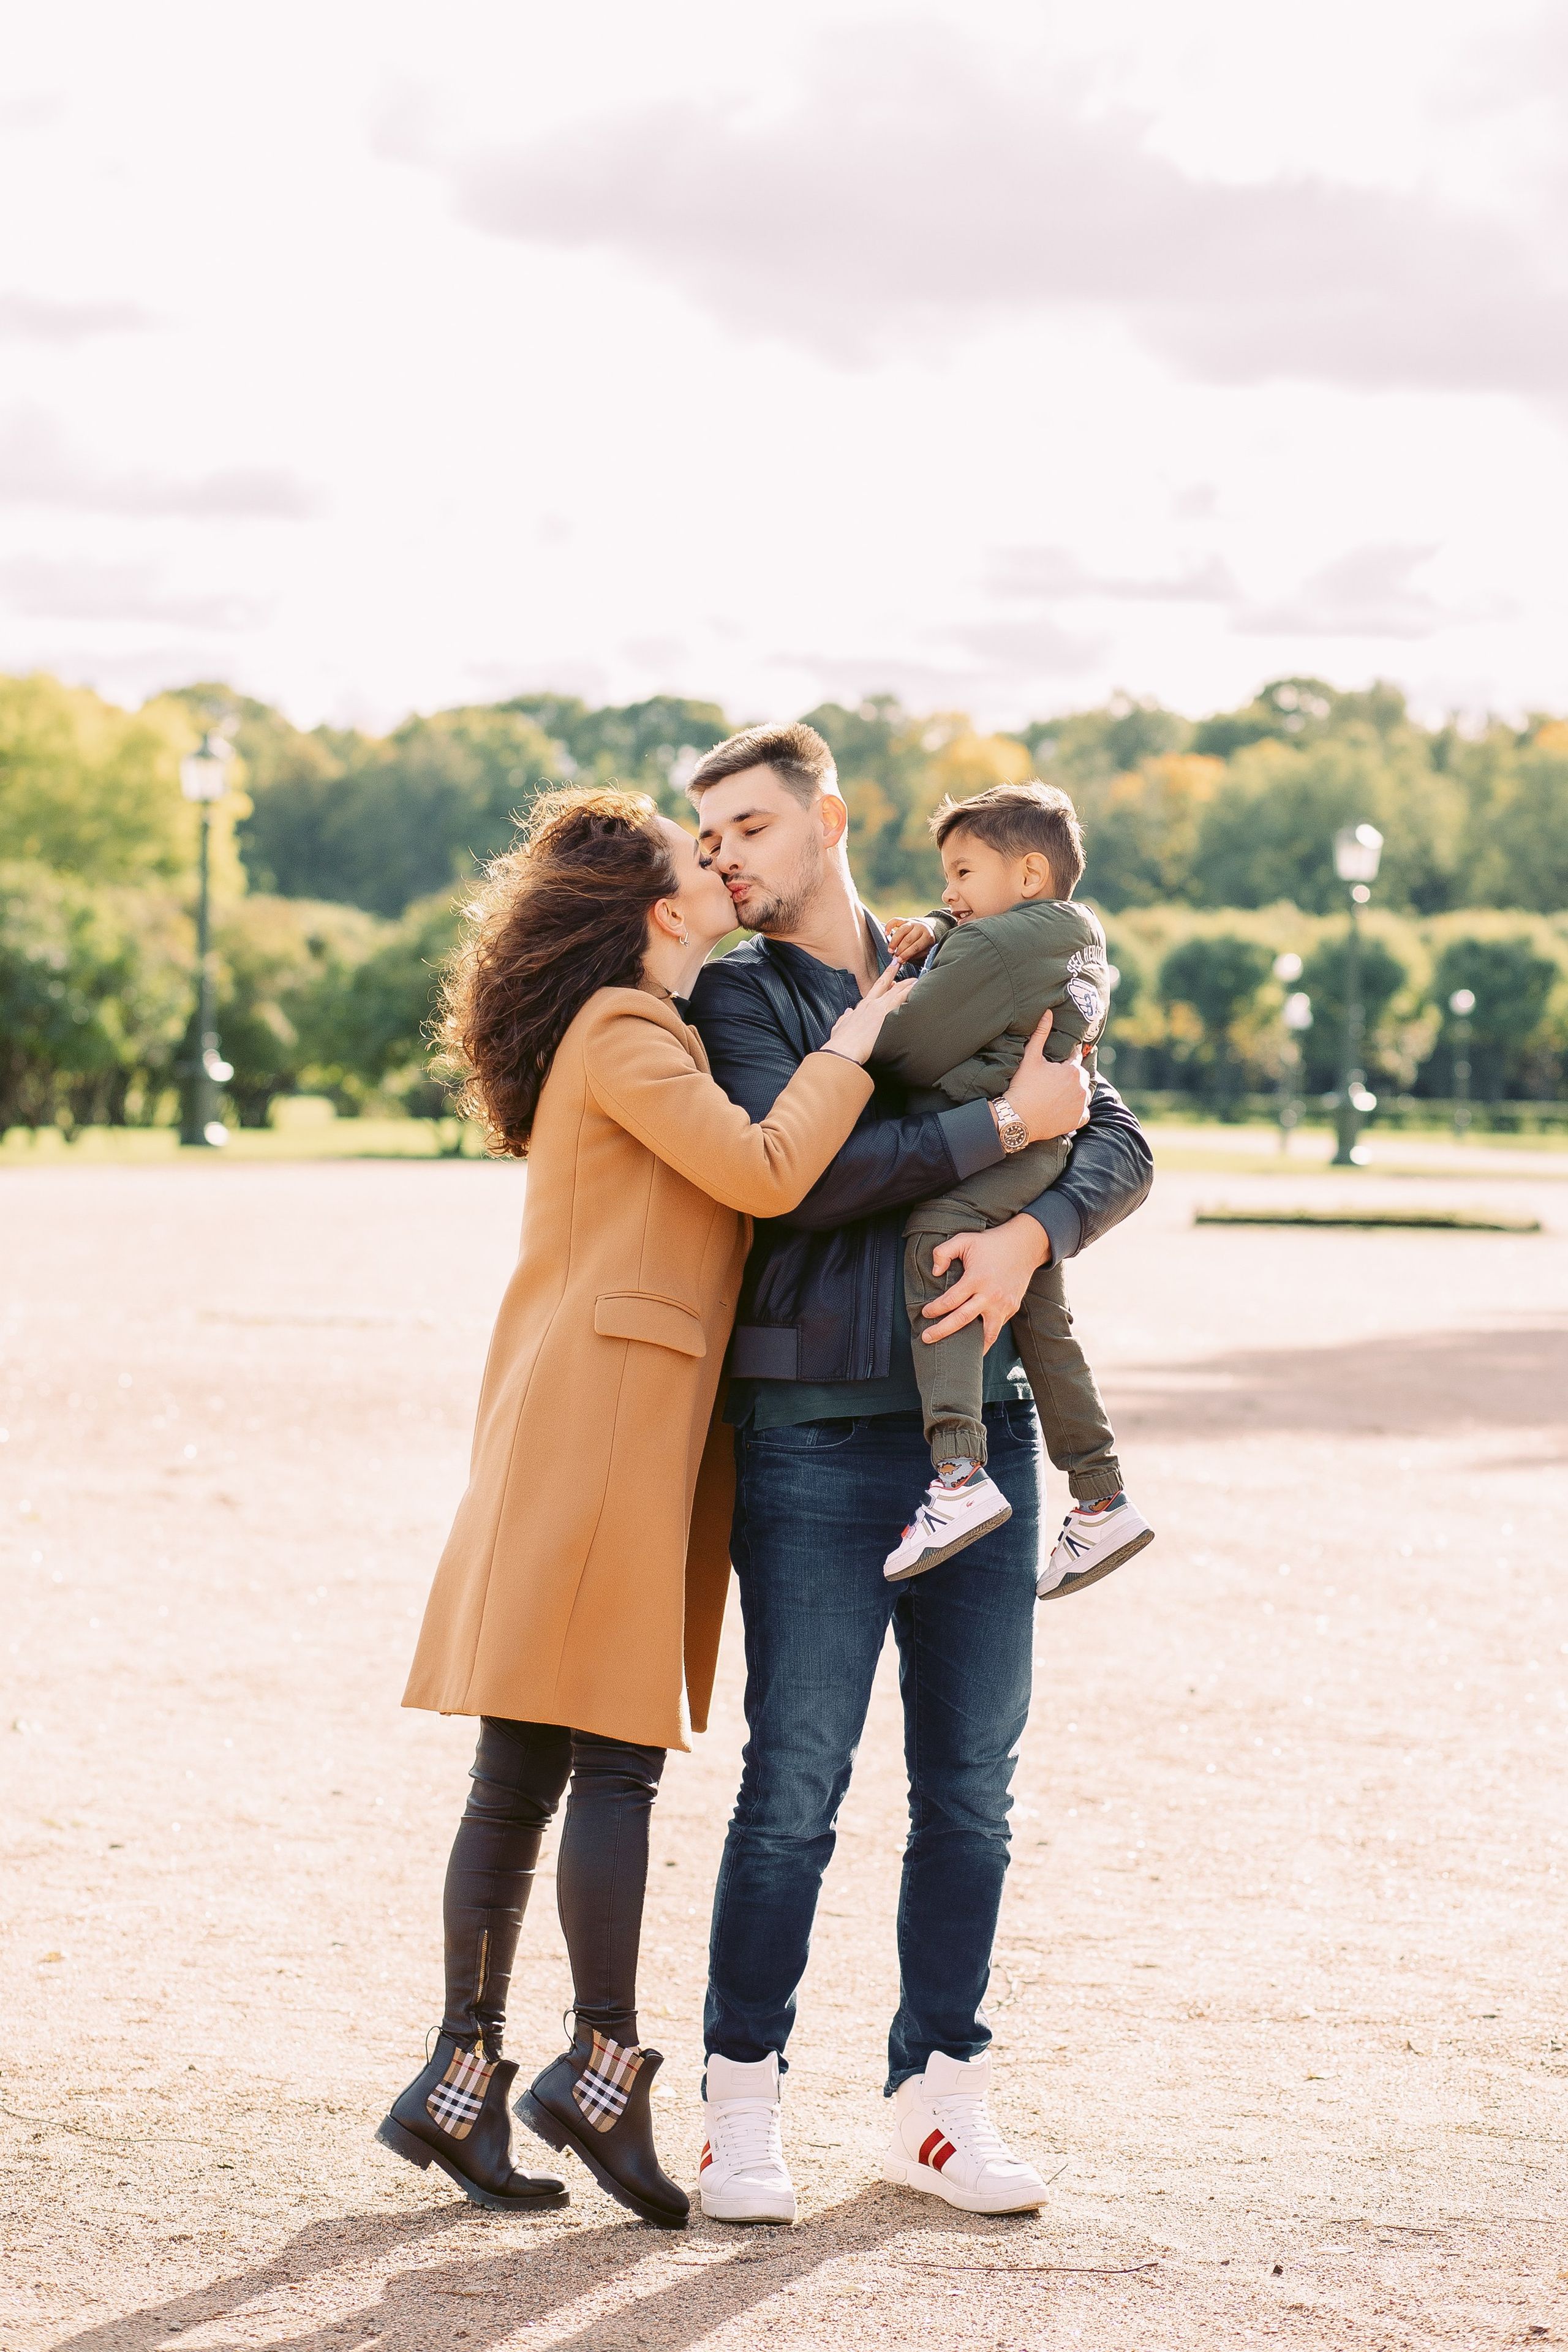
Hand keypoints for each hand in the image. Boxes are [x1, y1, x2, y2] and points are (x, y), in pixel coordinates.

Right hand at [821, 962, 917, 1064]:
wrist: (844, 1049)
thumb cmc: (842, 1042)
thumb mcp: (840, 1026)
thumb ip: (845, 1018)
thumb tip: (848, 1013)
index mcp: (862, 1006)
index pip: (876, 988)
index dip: (884, 977)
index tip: (890, 969)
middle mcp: (871, 1005)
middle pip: (886, 985)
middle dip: (894, 973)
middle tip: (901, 964)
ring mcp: (879, 1009)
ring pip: (896, 991)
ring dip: (906, 984)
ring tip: (915, 979)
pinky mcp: (886, 1017)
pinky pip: (900, 1001)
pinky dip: (908, 993)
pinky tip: (916, 989)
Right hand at [884, 916, 935, 963]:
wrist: (928, 928)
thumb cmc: (925, 943)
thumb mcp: (924, 950)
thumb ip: (913, 955)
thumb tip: (902, 961)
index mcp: (927, 936)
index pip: (916, 947)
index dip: (906, 955)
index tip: (899, 960)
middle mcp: (920, 928)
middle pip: (908, 939)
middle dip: (900, 950)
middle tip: (895, 957)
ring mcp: (912, 922)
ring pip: (901, 931)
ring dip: (894, 941)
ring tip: (890, 950)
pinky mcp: (905, 920)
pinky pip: (895, 921)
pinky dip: (889, 926)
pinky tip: (886, 934)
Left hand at [920, 1216, 1051, 1348]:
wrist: (1024, 1245)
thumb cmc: (991, 1243)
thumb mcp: (964, 1239)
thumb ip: (943, 1252)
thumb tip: (935, 1272)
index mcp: (976, 1279)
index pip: (950, 1301)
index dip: (934, 1309)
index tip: (925, 1313)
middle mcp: (990, 1295)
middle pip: (961, 1320)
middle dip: (941, 1331)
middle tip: (926, 1338)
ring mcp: (1003, 1305)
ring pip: (985, 1334)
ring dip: (969, 1345)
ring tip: (956, 1353)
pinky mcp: (1011, 1308)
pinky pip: (996, 1328)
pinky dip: (986, 1338)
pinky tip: (975, 1343)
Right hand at [1000, 1007, 1090, 1141]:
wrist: (1018, 1117)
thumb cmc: (1023, 1086)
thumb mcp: (1030, 1058)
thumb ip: (1041, 1034)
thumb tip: (1048, 1012)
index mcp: (1073, 1070)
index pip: (1075, 1057)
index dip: (1064, 1059)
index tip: (1055, 1064)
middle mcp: (1082, 1087)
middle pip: (1081, 1075)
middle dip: (1071, 1075)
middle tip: (1054, 1080)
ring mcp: (1081, 1104)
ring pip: (1084, 1093)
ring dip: (1075, 1091)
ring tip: (1058, 1093)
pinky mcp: (1078, 1119)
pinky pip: (1083, 1112)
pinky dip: (1077, 1110)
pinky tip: (1063, 1108)